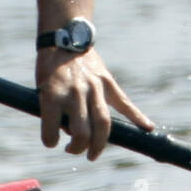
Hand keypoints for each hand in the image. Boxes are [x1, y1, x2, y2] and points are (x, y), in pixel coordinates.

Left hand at [35, 47, 154, 160]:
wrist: (65, 37)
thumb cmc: (49, 66)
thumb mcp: (42, 87)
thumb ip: (54, 110)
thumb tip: (69, 133)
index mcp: (52, 95)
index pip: (51, 132)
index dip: (50, 141)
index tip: (52, 142)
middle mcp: (74, 93)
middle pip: (82, 133)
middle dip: (77, 148)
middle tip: (73, 150)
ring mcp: (93, 87)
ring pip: (103, 124)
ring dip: (99, 144)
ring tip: (92, 154)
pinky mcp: (107, 82)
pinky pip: (124, 103)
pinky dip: (137, 116)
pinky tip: (147, 129)